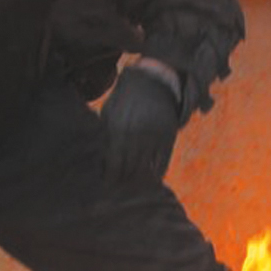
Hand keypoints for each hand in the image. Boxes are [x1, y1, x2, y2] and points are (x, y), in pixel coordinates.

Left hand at [101, 65, 179, 185]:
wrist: (152, 81)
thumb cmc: (125, 99)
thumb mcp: (109, 113)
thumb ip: (105, 137)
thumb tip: (102, 164)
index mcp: (118, 129)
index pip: (114, 164)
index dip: (110, 178)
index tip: (108, 185)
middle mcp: (137, 135)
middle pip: (129, 170)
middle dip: (123, 181)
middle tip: (119, 188)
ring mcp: (154, 136)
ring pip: (146, 170)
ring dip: (138, 181)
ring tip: (133, 185)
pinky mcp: (168, 137)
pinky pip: (163, 163)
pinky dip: (156, 175)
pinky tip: (150, 179)